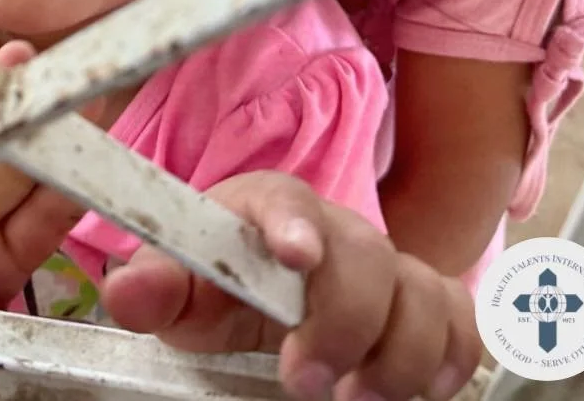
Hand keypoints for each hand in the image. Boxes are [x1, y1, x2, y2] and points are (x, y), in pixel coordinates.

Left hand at [100, 172, 479, 400]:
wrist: (260, 284)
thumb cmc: (221, 281)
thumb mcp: (181, 290)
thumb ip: (156, 286)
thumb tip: (125, 290)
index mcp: (268, 208)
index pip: (286, 202)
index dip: (295, 225)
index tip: (296, 257)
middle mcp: (334, 227)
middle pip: (365, 257)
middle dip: (345, 325)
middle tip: (305, 380)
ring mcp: (381, 260)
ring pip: (420, 290)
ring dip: (400, 352)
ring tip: (360, 395)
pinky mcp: (416, 296)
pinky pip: (458, 313)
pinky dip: (452, 351)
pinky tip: (424, 385)